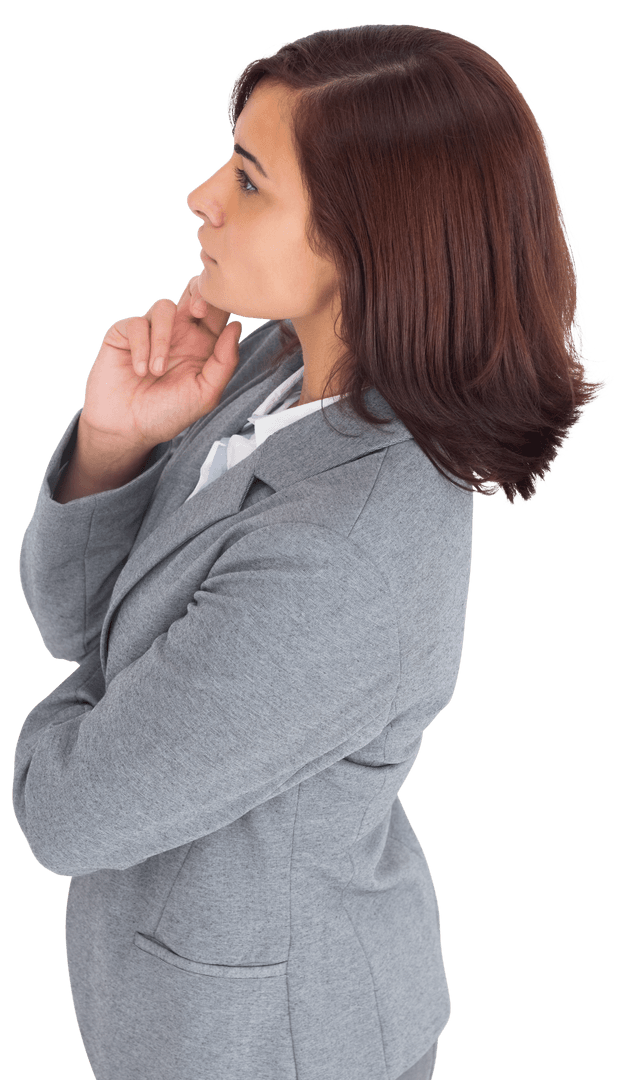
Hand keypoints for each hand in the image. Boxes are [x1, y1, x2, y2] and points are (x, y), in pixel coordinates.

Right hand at [80, 275, 241, 452]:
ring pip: (164, 307)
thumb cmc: (167, 414)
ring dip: (163, 338)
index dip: (220, 302)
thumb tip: (236, 326)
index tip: (213, 314)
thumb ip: (224, 363)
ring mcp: (152, 331)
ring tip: (157, 371)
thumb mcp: (204, 394)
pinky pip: (137, 324)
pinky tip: (138, 371)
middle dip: (197, 293)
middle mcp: (179, 333)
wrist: (126, 428)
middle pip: (192, 292)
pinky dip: (140, 347)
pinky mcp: (125, 333)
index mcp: (203, 345)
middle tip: (197, 310)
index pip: (217, 312)